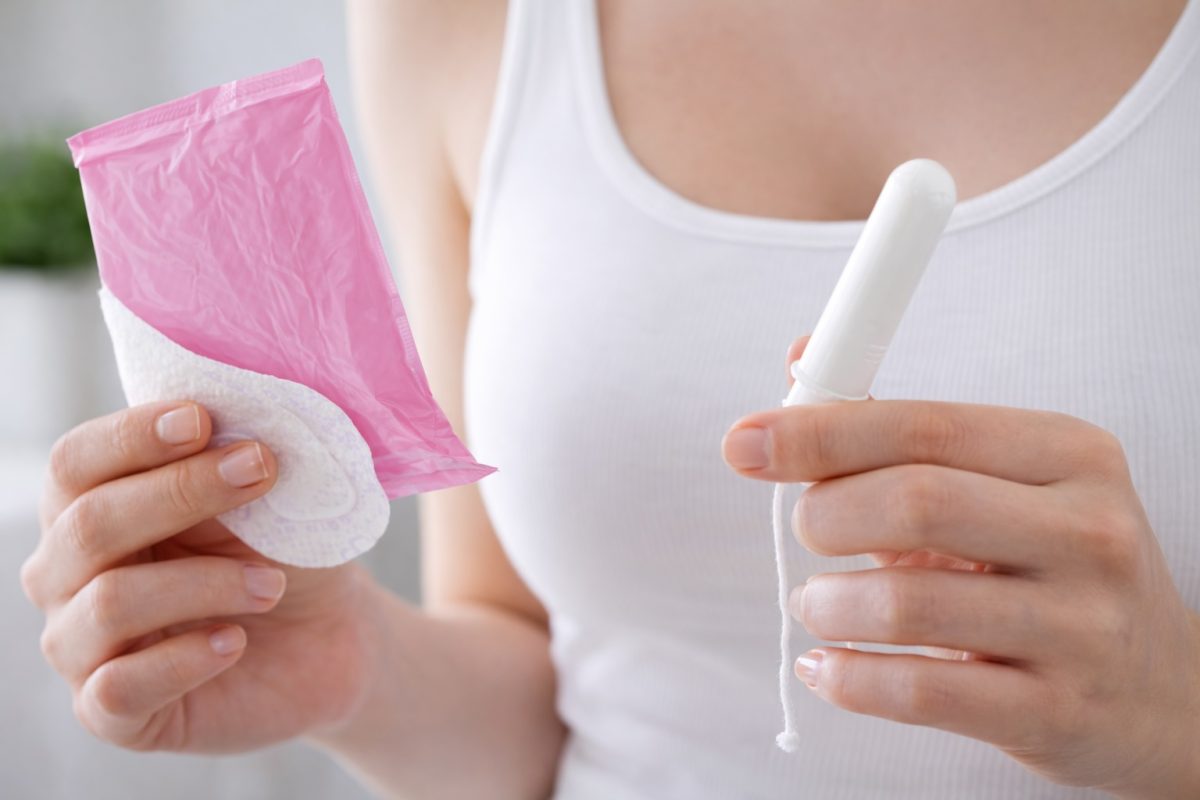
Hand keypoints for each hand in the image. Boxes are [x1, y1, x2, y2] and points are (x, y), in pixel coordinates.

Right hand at [21, 402, 374, 752]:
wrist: (330, 635)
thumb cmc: (285, 549)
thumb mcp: (266, 494)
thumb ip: (234, 452)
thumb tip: (230, 406)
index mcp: (90, 505)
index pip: (75, 461)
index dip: (132, 436)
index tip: (203, 420)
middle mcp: (66, 574)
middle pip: (89, 524)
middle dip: (181, 491)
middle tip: (263, 471)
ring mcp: (80, 646)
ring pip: (110, 602)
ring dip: (206, 582)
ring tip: (271, 584)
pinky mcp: (112, 712)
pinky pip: (120, 685)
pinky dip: (187, 657)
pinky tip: (234, 641)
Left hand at [721, 339, 1199, 796]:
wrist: (1160, 691)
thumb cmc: (1053, 568)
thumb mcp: (1005, 483)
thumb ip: (897, 427)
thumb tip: (797, 360)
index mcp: (1069, 454)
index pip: (924, 427)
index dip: (819, 432)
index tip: (745, 443)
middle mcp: (1088, 532)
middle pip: (914, 502)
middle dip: (824, 514)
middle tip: (804, 531)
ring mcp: (1080, 627)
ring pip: (905, 603)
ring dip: (826, 603)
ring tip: (817, 603)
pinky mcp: (1054, 711)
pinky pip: (917, 692)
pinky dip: (846, 677)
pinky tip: (826, 665)